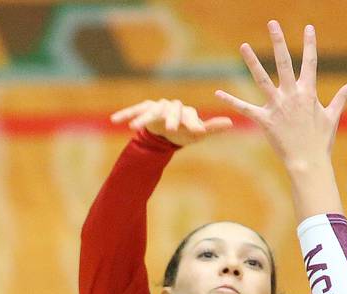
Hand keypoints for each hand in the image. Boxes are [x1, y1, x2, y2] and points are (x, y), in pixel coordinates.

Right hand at [110, 99, 232, 146]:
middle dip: (170, 119)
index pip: (191, 116)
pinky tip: (114, 121)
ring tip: (134, 128)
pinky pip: (134, 111)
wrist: (167, 132)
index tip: (198, 131)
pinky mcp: (143, 110)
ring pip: (150, 111)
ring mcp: (156, 107)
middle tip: (171, 128)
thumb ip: (212, 128)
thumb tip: (231, 122)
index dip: (194, 123)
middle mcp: (171, 106)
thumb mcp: (198, 133)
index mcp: (186, 112)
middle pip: (170, 111)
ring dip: (142, 118)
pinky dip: (126, 114)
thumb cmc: (185, 132)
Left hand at [214, 21, 346, 171]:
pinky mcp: (265, 120)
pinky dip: (231, 101)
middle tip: (272, 23)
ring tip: (243, 46)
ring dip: (252, 62)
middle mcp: (292, 96)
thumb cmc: (321, 141)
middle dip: (278, 41)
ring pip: (262, 79)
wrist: (309, 163)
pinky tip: (217, 94)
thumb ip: (343, 96)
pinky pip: (246, 108)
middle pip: (284, 63)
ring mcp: (277, 107)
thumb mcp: (333, 116)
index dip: (310, 44)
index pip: (310, 63)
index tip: (308, 27)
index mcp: (308, 93)